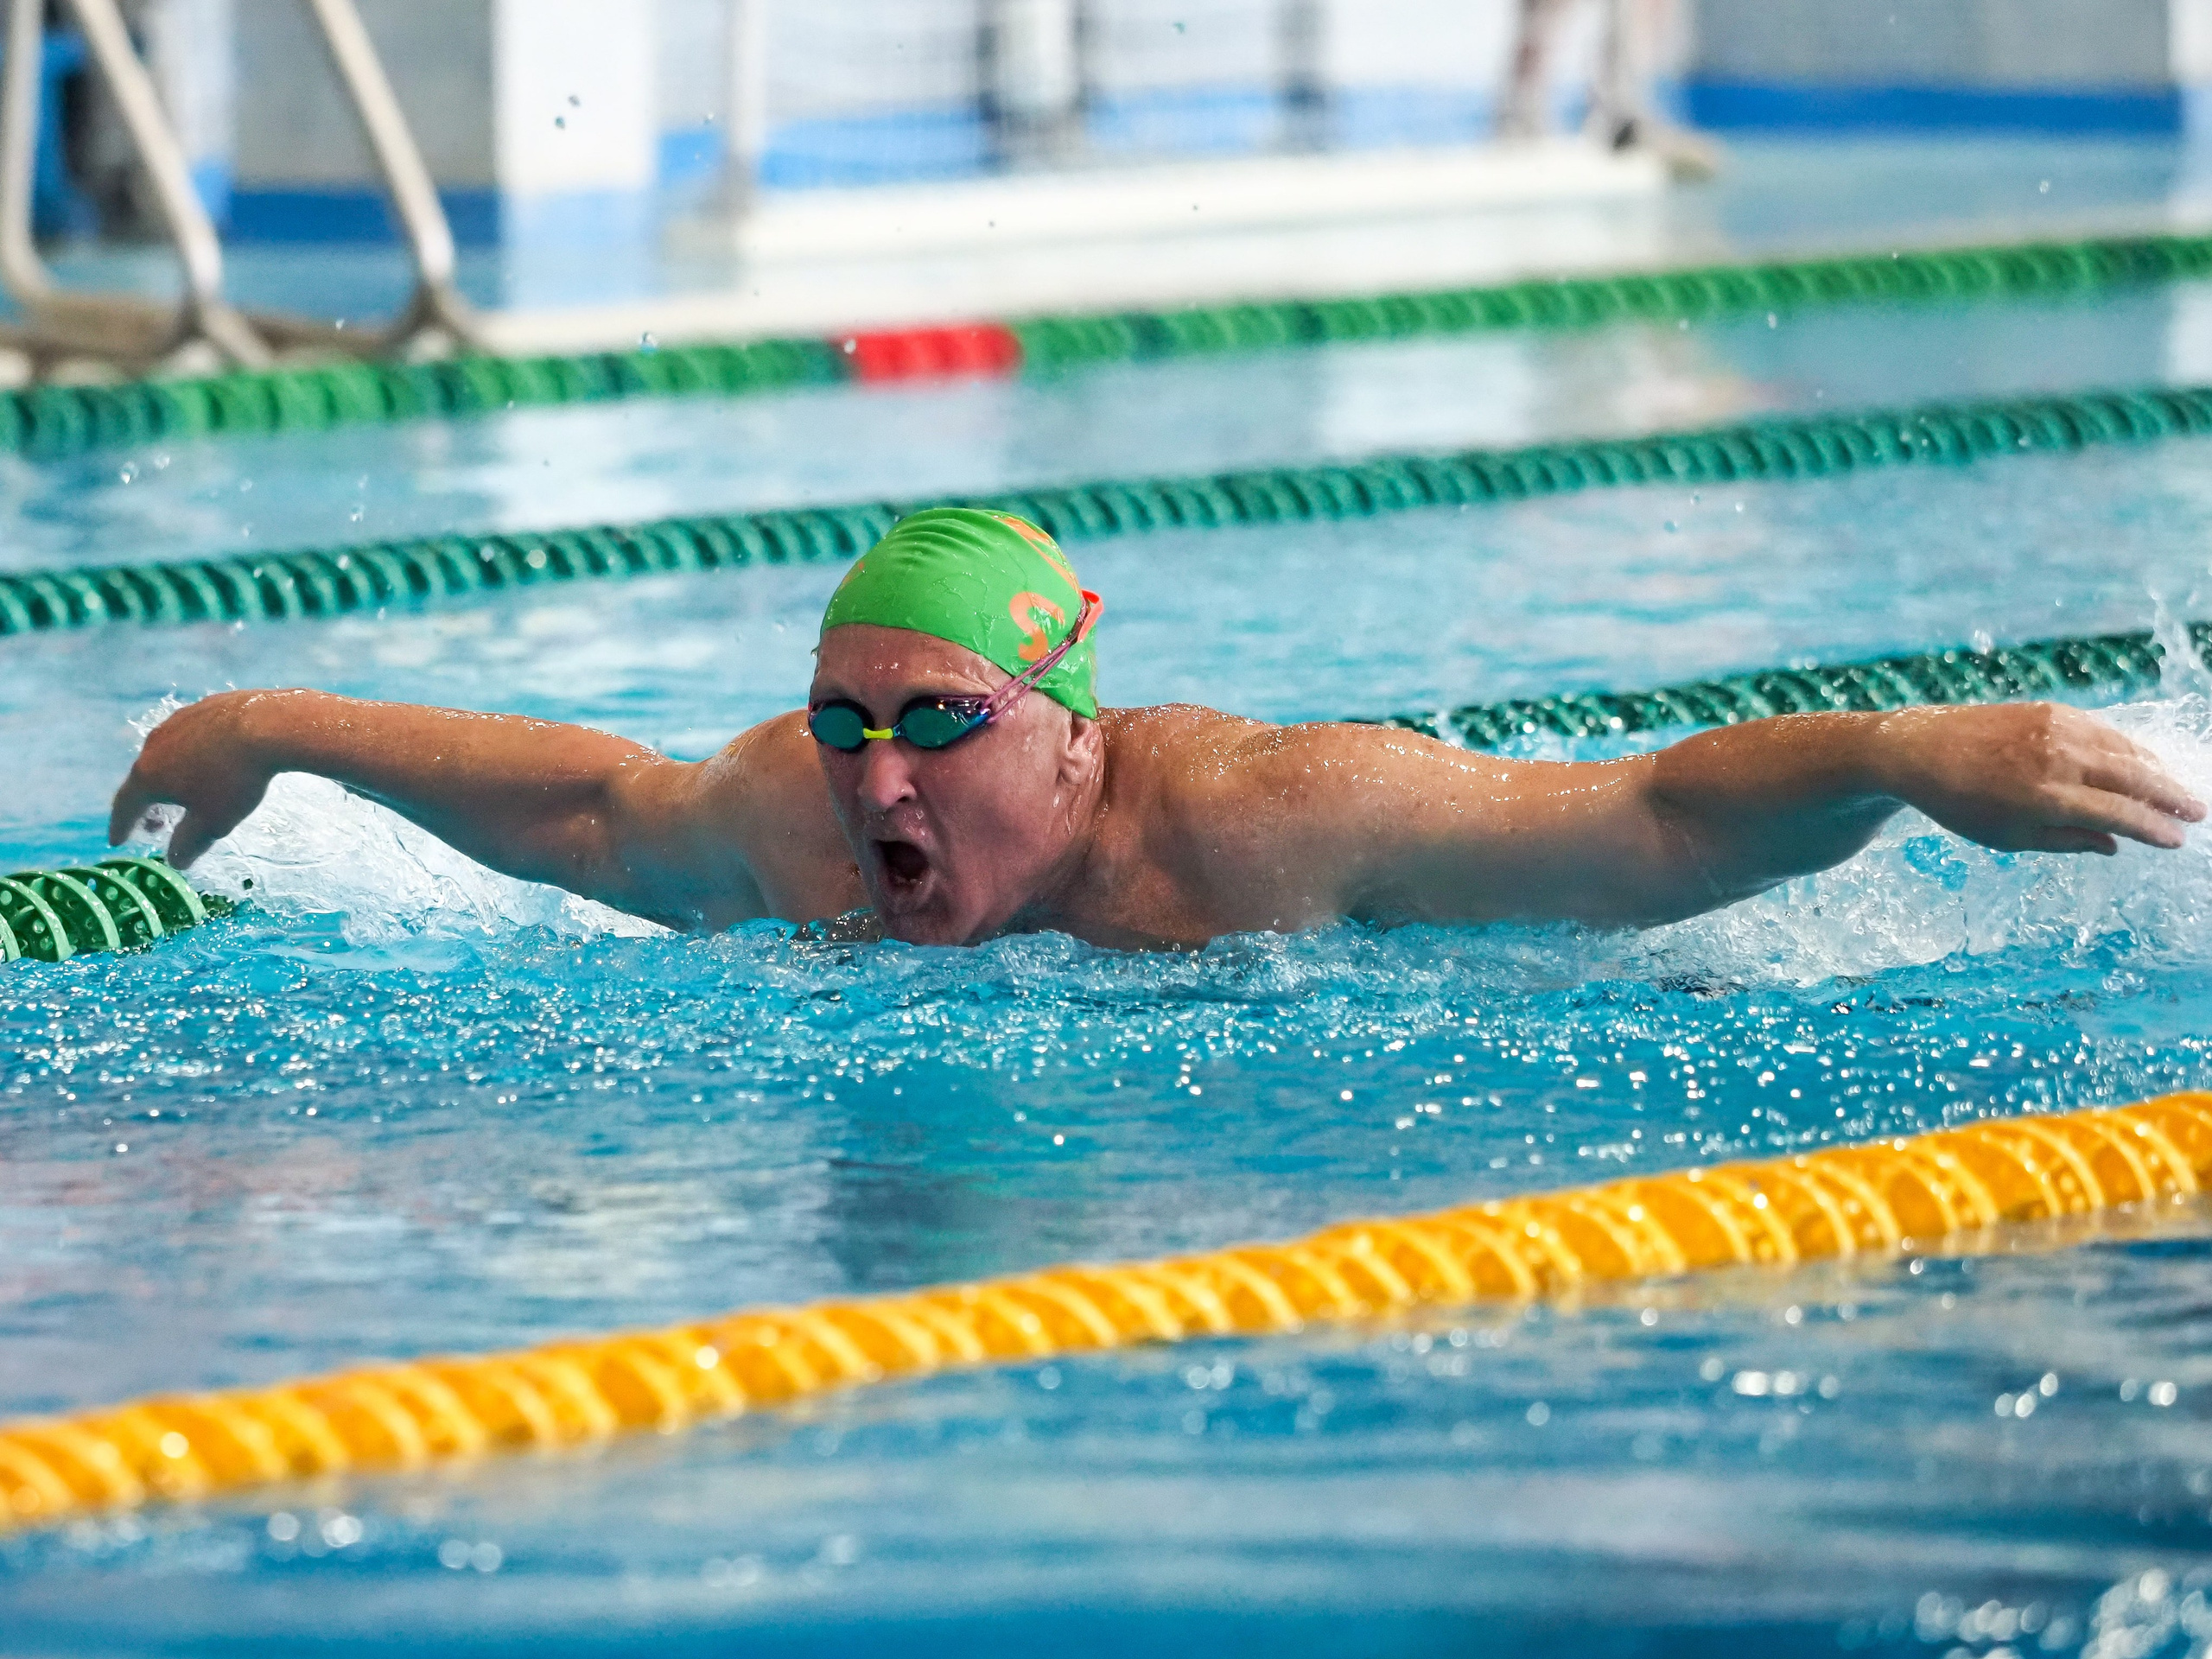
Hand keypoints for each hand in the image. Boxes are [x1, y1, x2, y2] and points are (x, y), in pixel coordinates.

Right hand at [107, 690, 297, 866]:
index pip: (126, 805)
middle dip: (148, 803)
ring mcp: (179, 720)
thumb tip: (175, 861)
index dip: (121, 825)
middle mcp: (155, 743)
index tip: (118, 840)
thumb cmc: (235, 779)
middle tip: (156, 823)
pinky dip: (192, 755)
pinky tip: (210, 762)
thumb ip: (189, 843)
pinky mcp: (205, 706)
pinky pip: (191, 737)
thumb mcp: (213, 822)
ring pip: (166, 754)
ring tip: (184, 792)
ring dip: (170, 776)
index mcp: (149, 773)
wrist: (269, 726)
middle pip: (144, 777)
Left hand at [1875, 702, 2204, 855]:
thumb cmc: (1960, 803)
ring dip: (2156, 770)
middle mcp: (2057, 759)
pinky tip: (2141, 761)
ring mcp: (2055, 729)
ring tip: (2177, 790)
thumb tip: (2116, 844)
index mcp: (2046, 797)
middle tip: (2198, 813)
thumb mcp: (2008, 838)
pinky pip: (2102, 730)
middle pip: (2133, 777)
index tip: (2177, 841)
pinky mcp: (2050, 710)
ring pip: (2123, 750)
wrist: (1917, 750)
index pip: (2119, 813)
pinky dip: (2128, 747)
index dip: (2154, 828)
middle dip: (2170, 797)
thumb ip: (2066, 841)